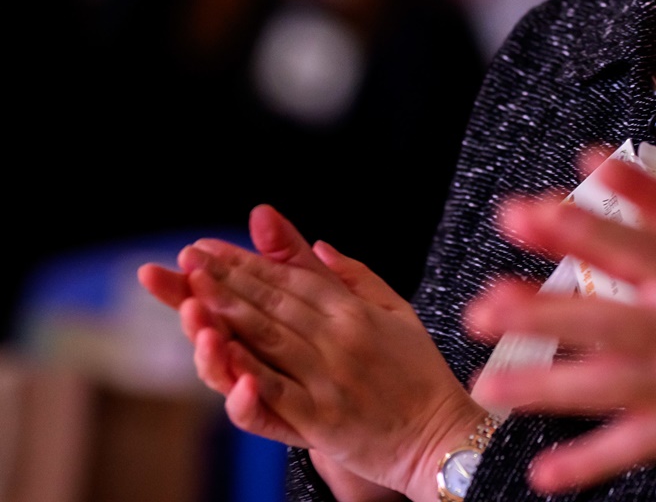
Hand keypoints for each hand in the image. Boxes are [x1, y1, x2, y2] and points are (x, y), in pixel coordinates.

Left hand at [138, 207, 484, 501]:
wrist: (441, 434)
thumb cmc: (420, 374)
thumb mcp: (399, 312)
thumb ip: (358, 278)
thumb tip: (321, 247)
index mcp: (357, 312)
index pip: (292, 279)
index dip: (248, 262)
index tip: (210, 248)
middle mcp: (341, 338)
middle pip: (273, 303)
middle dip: (227, 279)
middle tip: (189, 260)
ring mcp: (329, 378)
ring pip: (269, 339)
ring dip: (228, 314)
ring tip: (192, 292)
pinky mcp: (322, 417)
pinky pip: (277, 391)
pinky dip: (247, 372)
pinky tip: (220, 353)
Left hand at [466, 106, 655, 494]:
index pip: (638, 245)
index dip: (586, 227)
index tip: (535, 213)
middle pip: (604, 320)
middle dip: (541, 313)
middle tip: (484, 307)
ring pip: (605, 385)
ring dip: (546, 386)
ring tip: (490, 384)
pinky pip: (637, 445)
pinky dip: (592, 462)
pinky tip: (548, 473)